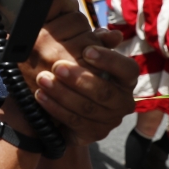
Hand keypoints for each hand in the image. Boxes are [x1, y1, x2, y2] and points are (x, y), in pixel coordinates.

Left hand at [15, 0, 138, 146]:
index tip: (86, 50)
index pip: (128, 69)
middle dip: (79, 78)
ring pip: (87, 108)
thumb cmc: (80, 71)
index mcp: (127, 79)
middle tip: (57, 65)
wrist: (68, 104)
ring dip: (62, 93)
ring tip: (42, 79)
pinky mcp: (94, 134)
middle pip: (104, 92)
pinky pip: (74, 122)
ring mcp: (110, 120)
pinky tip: (40, 95)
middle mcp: (123, 101)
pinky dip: (55, 108)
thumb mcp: (86, 55)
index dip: (109, 60)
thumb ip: (96, 42)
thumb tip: (112, 34)